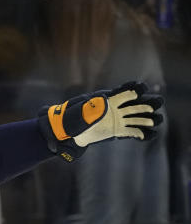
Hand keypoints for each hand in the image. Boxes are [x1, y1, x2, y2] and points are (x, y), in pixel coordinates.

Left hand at [38, 81, 163, 161]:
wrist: (64, 132)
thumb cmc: (68, 119)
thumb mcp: (76, 113)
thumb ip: (89, 110)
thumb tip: (103, 105)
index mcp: (105, 100)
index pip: (121, 93)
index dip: (132, 89)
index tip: (141, 89)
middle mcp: (113, 109)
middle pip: (133, 104)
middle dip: (146, 103)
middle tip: (158, 103)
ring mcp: (116, 119)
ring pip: (135, 118)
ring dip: (146, 118)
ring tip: (157, 120)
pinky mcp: (116, 130)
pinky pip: (131, 131)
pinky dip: (140, 133)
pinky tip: (149, 135)